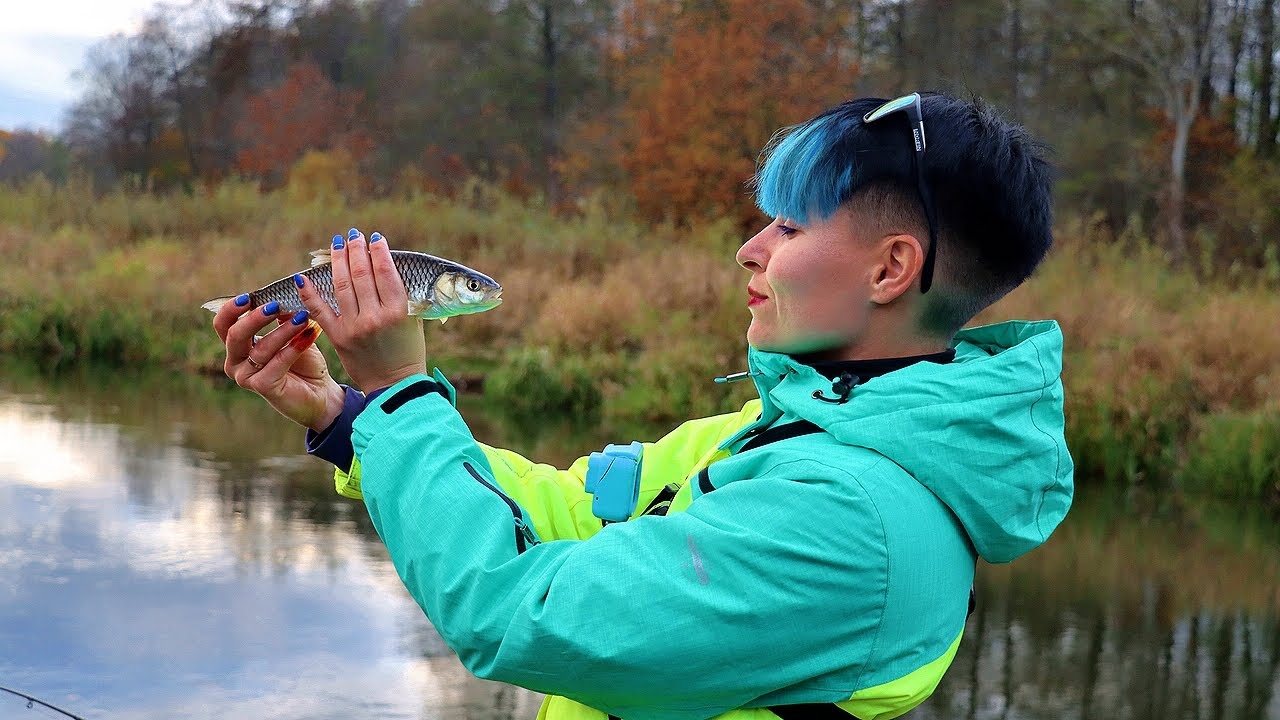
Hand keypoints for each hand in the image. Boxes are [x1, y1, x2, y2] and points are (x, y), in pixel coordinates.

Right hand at [214, 296, 345, 432]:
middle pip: (235, 335)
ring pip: (260, 348)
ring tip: (304, 318)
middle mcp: (235, 361)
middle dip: (255, 318)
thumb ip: (283, 317)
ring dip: (283, 331)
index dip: (231, 309)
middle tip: (275, 306)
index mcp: (236, 345)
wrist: (320, 391)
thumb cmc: (303, 360)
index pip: (223, 324)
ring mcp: (245, 376)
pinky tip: (308, 337)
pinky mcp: (262, 387)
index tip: (248, 296)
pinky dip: (293, 348)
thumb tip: (279, 298)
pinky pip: (276, 363)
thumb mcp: (293, 332)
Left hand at [296, 228, 426, 392]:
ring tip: (337, 245)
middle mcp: (376, 317)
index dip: (379, 251)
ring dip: (338, 261)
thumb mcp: (413, 321)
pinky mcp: (338, 337)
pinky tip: (303, 275)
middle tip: (353, 235)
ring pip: (342, 286)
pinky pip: (321, 310)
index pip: (386, 272)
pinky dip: (310, 292)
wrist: (395, 386)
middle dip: (356, 250)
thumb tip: (385, 268)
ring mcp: (355, 327)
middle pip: (362, 274)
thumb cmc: (408, 351)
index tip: (374, 238)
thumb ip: (400, 296)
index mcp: (398, 311)